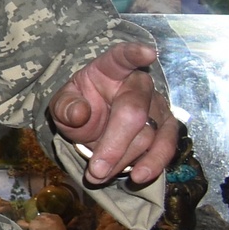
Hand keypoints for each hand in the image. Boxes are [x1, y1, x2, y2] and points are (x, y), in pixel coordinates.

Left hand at [51, 44, 178, 187]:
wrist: (93, 122)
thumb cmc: (80, 106)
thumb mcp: (62, 103)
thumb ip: (65, 106)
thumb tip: (79, 113)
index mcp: (111, 68)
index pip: (123, 56)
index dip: (134, 54)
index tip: (147, 52)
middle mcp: (139, 84)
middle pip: (133, 111)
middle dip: (114, 144)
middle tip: (95, 170)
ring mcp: (157, 106)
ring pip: (149, 134)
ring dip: (125, 159)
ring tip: (101, 175)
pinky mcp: (166, 127)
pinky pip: (166, 146)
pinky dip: (153, 164)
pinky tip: (139, 177)